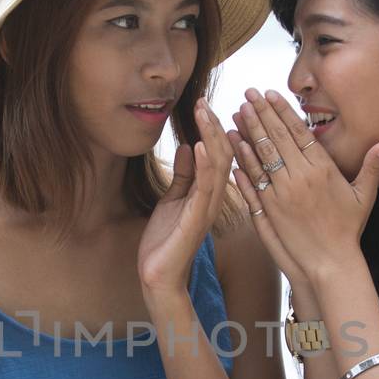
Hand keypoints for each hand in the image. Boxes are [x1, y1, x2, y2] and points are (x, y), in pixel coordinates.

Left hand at [137, 101, 232, 293]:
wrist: (157, 277)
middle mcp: (212, 200)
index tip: (203, 104)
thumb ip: (182, 175)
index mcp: (207, 194)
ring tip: (203, 113)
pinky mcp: (195, 221)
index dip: (212, 130)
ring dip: (210, 138)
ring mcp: (206, 210)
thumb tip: (189, 146)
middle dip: (213, 127)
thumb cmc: (165, 242)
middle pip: (221, 156)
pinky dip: (203, 165)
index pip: (217, 155)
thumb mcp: (171, 200)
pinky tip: (199, 145)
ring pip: (217, 168)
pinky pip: (204, 189)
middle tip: (203, 101)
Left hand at [229, 89, 378, 286]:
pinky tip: (235, 147)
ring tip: (237, 113)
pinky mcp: (269, 209)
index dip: (283, 111)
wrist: (330, 263)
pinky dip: (243, 162)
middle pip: (277, 138)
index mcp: (323, 169)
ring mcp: (283, 193)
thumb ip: (371, 167)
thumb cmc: (348, 230)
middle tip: (248, 94)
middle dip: (261, 113)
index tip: (270, 94)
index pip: (299, 132)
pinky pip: (253, 180)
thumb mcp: (364, 197)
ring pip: (261, 156)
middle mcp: (301, 177)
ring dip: (247, 132)